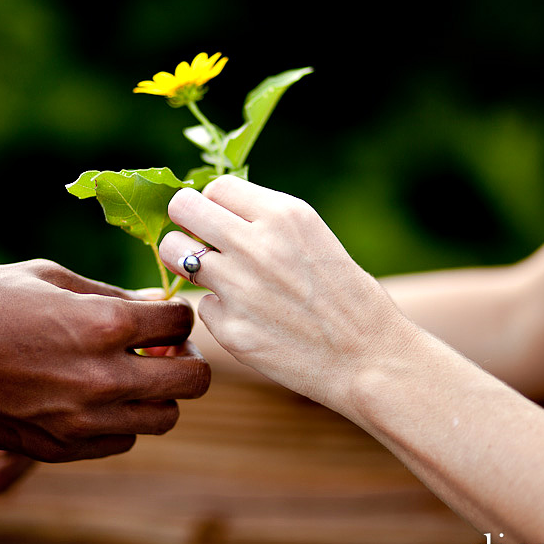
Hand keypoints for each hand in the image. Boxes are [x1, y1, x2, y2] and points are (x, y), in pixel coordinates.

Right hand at [0, 259, 209, 461]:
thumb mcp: (48, 277)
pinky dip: (121, 421)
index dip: (176, 317)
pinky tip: (96, 399)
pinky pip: (120, 441)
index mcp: (103, 324)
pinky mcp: (58, 448)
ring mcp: (82, 420)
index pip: (180, 325)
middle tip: (163, 350)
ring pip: (162, 419)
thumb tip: (153, 308)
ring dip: (156, 395)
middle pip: (191, 382)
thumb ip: (110, 296)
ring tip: (129, 375)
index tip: (161, 316)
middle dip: (186, 361)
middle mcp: (103, 378)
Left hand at [159, 176, 413, 404]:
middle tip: (198, 239)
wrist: (368, 357)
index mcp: (283, 215)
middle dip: (186, 221)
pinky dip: (220, 310)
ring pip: (175, 253)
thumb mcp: (312, 237)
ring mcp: (239, 288)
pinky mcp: (230, 329)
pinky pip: (202, 305)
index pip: (215, 187)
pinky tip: (251, 319)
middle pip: (183, 208)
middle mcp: (256, 245)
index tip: (220, 220)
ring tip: (216, 276)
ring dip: (188, 262)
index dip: (214, 205)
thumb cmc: (343, 294)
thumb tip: (209, 208)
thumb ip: (263, 220)